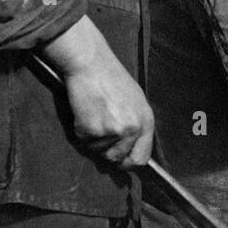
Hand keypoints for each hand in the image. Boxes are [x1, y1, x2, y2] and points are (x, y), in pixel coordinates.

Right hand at [41, 18, 154, 169]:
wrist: (91, 64)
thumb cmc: (112, 79)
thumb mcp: (136, 101)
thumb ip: (137, 125)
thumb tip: (132, 150)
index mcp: (146, 122)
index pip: (141, 158)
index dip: (129, 163)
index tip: (121, 161)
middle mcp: (131, 130)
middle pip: (116, 158)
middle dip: (106, 150)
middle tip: (100, 132)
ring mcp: (111, 132)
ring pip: (98, 151)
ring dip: (93, 139)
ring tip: (94, 115)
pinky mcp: (91, 130)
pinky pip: (84, 141)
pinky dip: (81, 130)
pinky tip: (85, 112)